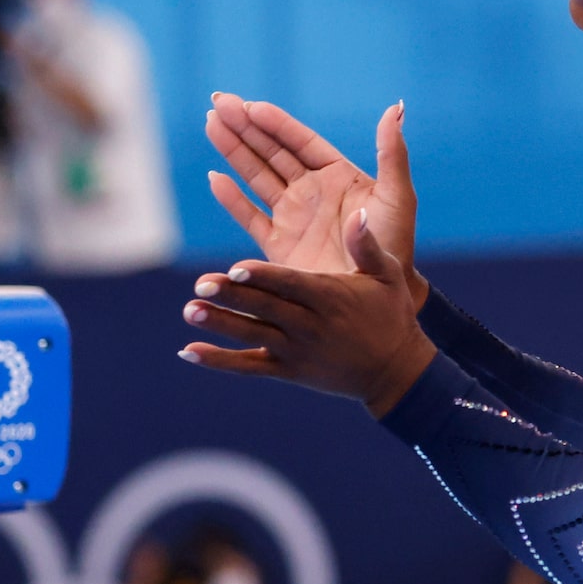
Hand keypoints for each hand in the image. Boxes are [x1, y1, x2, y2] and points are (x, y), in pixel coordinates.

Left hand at [179, 212, 434, 414]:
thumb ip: (366, 244)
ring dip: (219, 325)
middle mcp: (310, 326)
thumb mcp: (387, 275)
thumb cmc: (390, 314)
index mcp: (331, 298)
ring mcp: (296, 352)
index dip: (263, 277)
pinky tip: (188, 351)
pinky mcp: (287, 370)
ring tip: (189, 311)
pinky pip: (249, 367)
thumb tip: (357, 212)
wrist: (394, 372)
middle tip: (200, 285)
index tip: (235, 268)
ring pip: (252, 337)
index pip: (291, 285)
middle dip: (232, 297)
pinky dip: (218, 360)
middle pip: (265, 310)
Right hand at [204, 96, 420, 283]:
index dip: (274, 123)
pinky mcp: (279, 246)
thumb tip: (395, 107)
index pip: (299, 141)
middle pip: (270, 151)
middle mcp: (309, 190)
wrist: (381, 295)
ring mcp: (292, 216)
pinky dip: (231, 199)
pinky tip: (214, 178)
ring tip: (211, 123)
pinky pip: (250, 217)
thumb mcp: (397, 195)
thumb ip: (392, 152)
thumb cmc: (394, 244)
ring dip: (233, 150)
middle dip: (244, 127)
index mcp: (335, 174)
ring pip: (255, 176)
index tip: (250, 105)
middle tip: (217, 102)